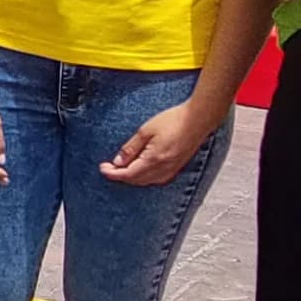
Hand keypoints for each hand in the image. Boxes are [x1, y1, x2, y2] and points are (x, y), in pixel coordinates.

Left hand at [102, 97, 219, 188]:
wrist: (198, 119)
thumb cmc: (174, 120)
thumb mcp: (146, 130)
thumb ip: (131, 148)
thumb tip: (118, 162)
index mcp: (153, 161)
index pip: (127, 174)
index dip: (112, 173)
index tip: (102, 168)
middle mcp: (163, 169)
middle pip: (135, 180)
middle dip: (120, 176)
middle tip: (108, 167)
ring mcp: (171, 170)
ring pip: (145, 181)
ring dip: (131, 177)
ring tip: (121, 167)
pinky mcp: (177, 168)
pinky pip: (156, 179)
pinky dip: (144, 177)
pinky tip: (140, 170)